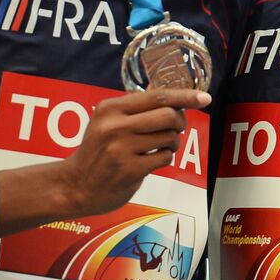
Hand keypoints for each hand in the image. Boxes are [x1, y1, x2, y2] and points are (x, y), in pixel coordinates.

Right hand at [57, 89, 210, 216]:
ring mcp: (122, 149)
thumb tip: (172, 94)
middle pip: (169, 116)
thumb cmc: (98, 150)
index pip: (157, 97)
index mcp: (110, 108)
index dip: (185, 96)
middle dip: (179, 122)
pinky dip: (165, 158)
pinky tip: (150, 160)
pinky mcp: (130, 170)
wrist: (75, 185)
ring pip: (170, 137)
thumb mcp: (107, 121)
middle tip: (174, 128)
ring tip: (158, 146)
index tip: (204, 97)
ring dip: (172, 142)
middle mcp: (114, 126)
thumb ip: (136, 108)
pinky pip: (165, 157)